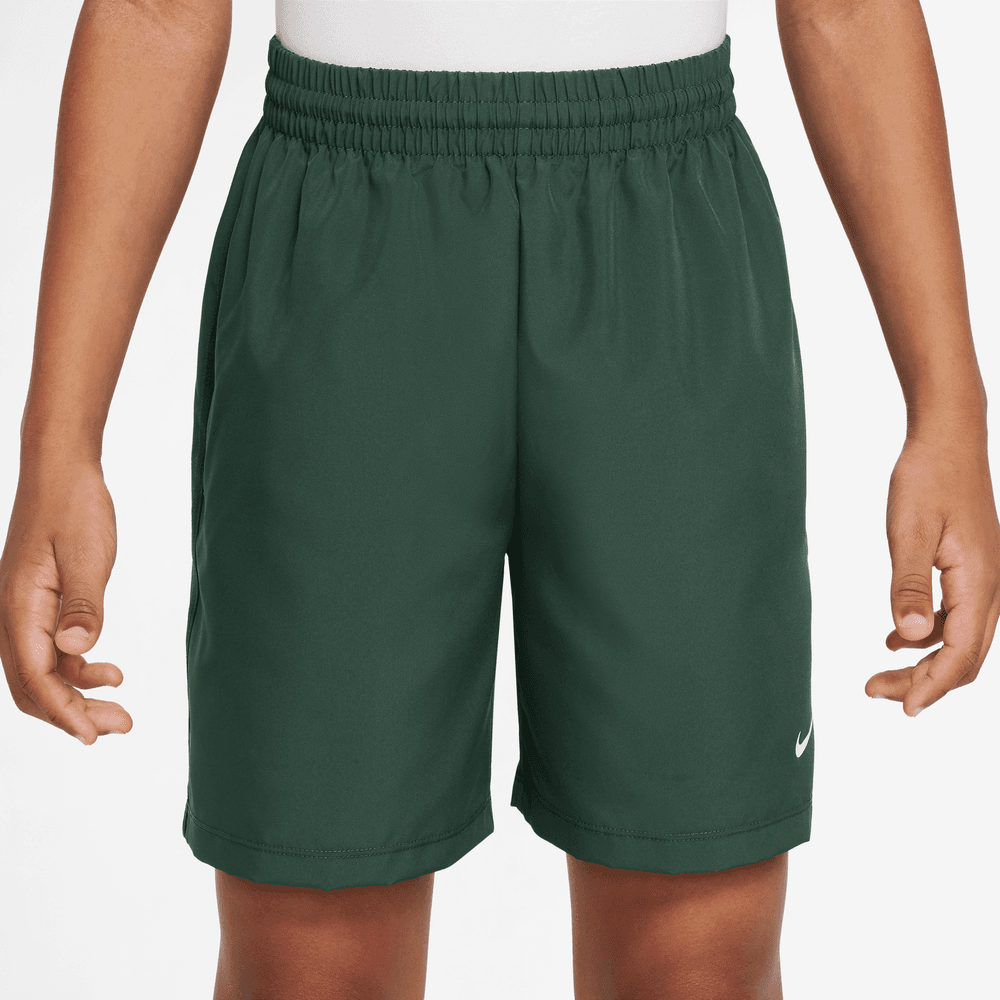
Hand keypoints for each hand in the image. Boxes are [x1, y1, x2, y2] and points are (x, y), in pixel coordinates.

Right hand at [0, 456, 130, 742]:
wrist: (62, 472)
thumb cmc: (73, 507)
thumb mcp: (86, 554)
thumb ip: (82, 605)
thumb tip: (75, 651)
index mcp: (18, 607)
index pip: (35, 676)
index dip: (63, 711)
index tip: (92, 735)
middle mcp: (13, 616)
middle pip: (33, 685)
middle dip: (72, 714)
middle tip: (119, 726)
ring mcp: (24, 612)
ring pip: (43, 673)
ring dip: (77, 695)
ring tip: (120, 711)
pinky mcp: (40, 606)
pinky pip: (51, 652)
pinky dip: (78, 669)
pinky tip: (109, 672)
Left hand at [866, 432, 999, 714]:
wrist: (949, 438)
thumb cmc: (927, 478)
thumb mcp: (909, 531)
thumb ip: (909, 585)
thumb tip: (911, 637)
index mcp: (979, 581)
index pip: (961, 653)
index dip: (932, 686)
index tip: (902, 708)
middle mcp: (991, 586)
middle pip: (964, 655)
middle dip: (924, 682)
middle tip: (874, 690)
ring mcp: (984, 577)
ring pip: (960, 639)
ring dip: (924, 661)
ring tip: (881, 674)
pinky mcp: (971, 568)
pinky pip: (956, 616)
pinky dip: (928, 635)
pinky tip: (896, 637)